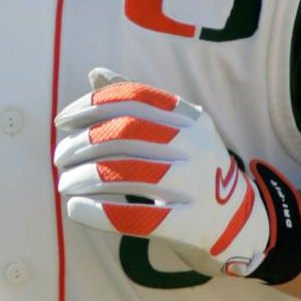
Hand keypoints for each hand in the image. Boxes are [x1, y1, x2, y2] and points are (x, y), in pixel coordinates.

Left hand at [54, 69, 273, 277]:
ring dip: (84, 178)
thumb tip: (95, 74)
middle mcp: (198, 147)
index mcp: (192, 119)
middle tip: (59, 157)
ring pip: (127, 174)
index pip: (133, 99)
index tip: (61, 121)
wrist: (241, 223)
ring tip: (64, 183)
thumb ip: (138, 104)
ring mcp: (198, 186)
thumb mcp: (176, 131)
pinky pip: (138, 219)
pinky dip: (99, 213)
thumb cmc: (193, 171)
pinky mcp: (193, 226)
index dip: (91, 106)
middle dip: (82, 143)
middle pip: (126, 134)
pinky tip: (76, 209)